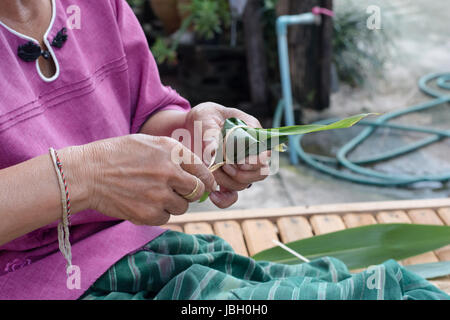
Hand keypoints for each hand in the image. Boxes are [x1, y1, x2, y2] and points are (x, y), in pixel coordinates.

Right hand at [81, 134, 215, 224]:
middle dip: (190, 192)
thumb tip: (196, 171)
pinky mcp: (149, 214)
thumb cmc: (116, 155)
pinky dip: (158, 213)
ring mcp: (160, 194)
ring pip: (182, 207)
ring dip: (173, 203)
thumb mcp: (149, 143)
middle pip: (196, 190)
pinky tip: (143, 203)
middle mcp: (169, 172)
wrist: (87, 173)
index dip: (206, 179)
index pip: (202, 169)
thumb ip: (174, 155)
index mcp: (171, 151)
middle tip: (178, 191)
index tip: (207, 185)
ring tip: (153, 195)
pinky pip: (166, 217)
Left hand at [185, 102, 269, 207]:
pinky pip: (231, 196)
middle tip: (223, 164)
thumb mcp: (205, 117)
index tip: (238, 160)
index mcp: (252, 133)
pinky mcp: (227, 179)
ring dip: (226, 180)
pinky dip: (224, 199)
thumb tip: (214, 151)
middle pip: (259, 172)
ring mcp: (240, 168)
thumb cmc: (203, 117)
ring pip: (243, 184)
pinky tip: (213, 195)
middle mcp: (251, 153)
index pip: (265, 152)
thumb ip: (210, 132)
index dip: (254, 161)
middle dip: (239, 172)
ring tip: (212, 168)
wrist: (191, 126)